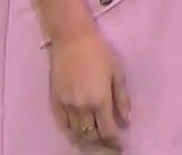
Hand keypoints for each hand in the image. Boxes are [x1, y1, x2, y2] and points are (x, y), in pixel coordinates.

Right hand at [49, 28, 130, 149]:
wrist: (72, 38)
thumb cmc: (99, 52)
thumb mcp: (117, 72)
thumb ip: (122, 98)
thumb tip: (126, 119)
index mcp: (100, 100)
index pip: (107, 131)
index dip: (114, 141)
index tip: (120, 145)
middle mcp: (82, 107)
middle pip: (91, 135)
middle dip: (101, 142)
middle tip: (108, 143)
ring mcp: (66, 105)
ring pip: (76, 132)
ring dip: (86, 138)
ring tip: (95, 138)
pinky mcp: (54, 100)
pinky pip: (62, 123)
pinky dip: (71, 130)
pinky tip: (77, 130)